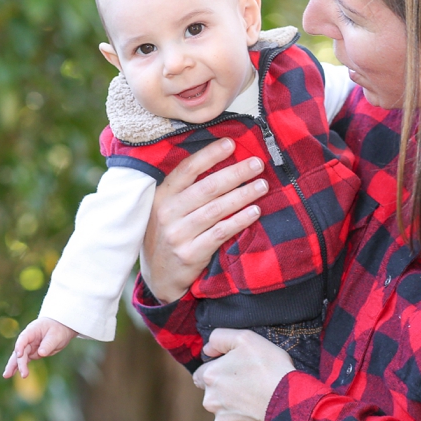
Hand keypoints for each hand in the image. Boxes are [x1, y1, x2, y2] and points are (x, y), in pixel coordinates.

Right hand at [3, 317, 76, 378]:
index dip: (20, 345)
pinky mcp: (32, 353)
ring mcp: (29, 346)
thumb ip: (48, 344)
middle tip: (23, 373)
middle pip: (21, 350)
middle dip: (20, 362)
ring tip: (6, 375)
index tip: (19, 354)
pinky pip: (24, 360)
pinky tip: (10, 374)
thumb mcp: (56, 335)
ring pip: (19, 357)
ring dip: (14, 366)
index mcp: (32, 330)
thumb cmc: (58, 329)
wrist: (60, 328)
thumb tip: (41, 353)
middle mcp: (28, 339)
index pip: (23, 338)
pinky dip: (19, 367)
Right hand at [140, 138, 267, 304]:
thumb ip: (186, 189)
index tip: (231, 143)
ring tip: (262, 186)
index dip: (210, 154)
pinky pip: (220, 233)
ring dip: (243, 195)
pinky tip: (255, 212)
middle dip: (235, 173)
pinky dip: (239, 221)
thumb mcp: (167, 209)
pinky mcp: (190, 254)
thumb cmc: (169, 234)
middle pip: (207, 187)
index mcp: (162, 196)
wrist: (158, 276)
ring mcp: (178, 234)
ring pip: (216, 209)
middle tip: (257, 164)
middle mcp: (167, 213)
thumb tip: (222, 162)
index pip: (187, 169)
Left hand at [193, 329, 294, 420]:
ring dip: (235, 408)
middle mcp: (210, 401)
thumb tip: (207, 349)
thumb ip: (220, 338)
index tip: (236, 370)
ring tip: (257, 399)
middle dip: (226, 390)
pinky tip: (260, 414)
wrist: (290, 402)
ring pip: (224, 413)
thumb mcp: (246, 338)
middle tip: (250, 384)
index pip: (202, 373)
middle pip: (213, 394)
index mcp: (210, 376)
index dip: (219, 370)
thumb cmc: (270, 368)